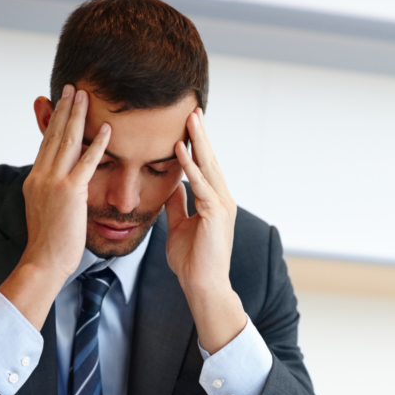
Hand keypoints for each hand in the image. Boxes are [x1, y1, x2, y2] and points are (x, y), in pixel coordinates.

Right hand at [0, 85, 110, 328]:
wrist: (44, 261)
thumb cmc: (51, 243)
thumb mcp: (47, 210)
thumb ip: (54, 193)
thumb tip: (62, 187)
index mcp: (35, 179)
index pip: (46, 143)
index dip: (54, 120)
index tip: (61, 102)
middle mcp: (41, 176)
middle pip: (54, 135)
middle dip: (64, 109)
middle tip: (73, 87)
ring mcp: (54, 182)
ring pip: (66, 141)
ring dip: (77, 116)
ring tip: (84, 95)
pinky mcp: (69, 193)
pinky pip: (86, 162)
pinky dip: (97, 144)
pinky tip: (107, 129)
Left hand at [166, 108, 246, 352]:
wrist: (203, 286)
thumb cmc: (192, 262)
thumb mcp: (179, 227)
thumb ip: (177, 205)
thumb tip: (173, 185)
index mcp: (214, 202)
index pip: (205, 166)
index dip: (196, 145)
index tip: (187, 124)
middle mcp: (222, 199)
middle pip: (210, 160)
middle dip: (201, 135)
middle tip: (193, 109)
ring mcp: (222, 205)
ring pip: (209, 167)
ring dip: (198, 141)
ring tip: (190, 119)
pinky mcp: (215, 214)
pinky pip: (201, 184)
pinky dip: (190, 165)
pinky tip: (179, 148)